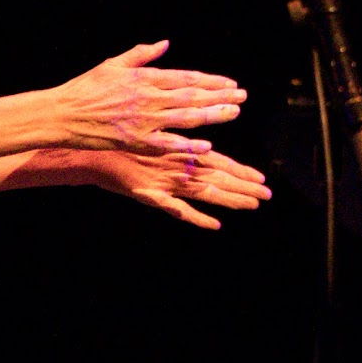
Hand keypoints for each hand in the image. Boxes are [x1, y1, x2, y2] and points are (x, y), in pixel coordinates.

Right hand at [54, 41, 247, 156]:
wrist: (63, 114)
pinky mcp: (136, 141)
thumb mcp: (114, 64)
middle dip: (221, 96)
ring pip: (187, 118)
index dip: (211, 81)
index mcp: (145, 78)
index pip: (187, 78)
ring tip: (234, 113)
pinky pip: (168, 144)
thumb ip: (142, 54)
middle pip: (193, 96)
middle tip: (243, 97)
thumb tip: (165, 43)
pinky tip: (206, 146)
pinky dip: (187, 145)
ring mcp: (144, 121)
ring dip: (213, 116)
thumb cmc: (86, 88)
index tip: (231, 83)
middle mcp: (149, 98)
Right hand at [90, 149, 272, 227]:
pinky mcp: (154, 197)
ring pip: (209, 194)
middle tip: (267, 195)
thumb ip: (179, 143)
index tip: (262, 178)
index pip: (221, 162)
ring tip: (253, 205)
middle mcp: (181, 166)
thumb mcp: (156, 137)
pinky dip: (198, 219)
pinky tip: (214, 226)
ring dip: (232, 200)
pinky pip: (180, 211)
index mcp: (183, 151)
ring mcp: (169, 183)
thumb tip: (201, 146)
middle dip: (245, 187)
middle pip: (221, 179)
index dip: (242, 171)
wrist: (94, 154)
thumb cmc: (124, 142)